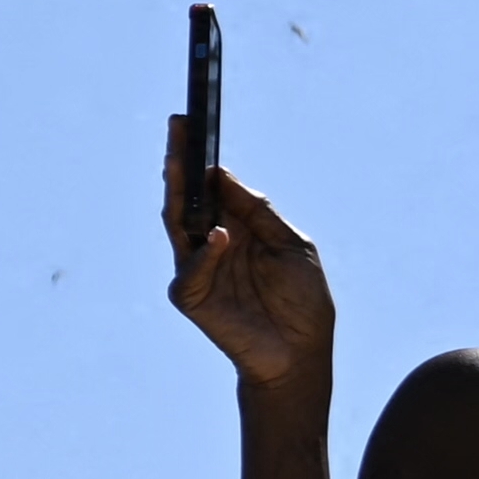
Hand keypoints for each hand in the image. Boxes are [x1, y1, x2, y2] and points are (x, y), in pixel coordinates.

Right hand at [167, 117, 338, 397]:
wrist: (301, 354)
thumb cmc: (303, 302)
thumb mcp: (292, 245)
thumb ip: (258, 212)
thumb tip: (221, 175)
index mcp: (236, 227)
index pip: (209, 186)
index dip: (201, 157)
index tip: (194, 124)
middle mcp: (210, 242)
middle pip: (187, 196)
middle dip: (180, 162)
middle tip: (177, 128)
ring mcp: (197, 268)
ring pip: (176, 222)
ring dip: (176, 192)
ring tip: (178, 162)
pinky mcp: (190, 296)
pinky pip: (191, 269)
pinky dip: (204, 253)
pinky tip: (219, 236)